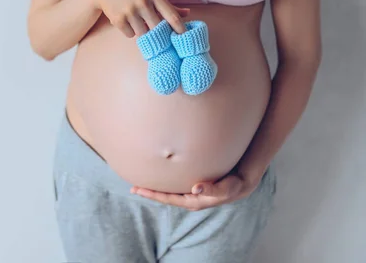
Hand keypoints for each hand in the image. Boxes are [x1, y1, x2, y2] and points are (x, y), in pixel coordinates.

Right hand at [84, 0, 189, 36]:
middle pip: (158, 29)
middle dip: (157, 32)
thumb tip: (188, 13)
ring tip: (134, 19)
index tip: (185, 39)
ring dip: (140, 31)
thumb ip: (169, 5)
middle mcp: (143, 2)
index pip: (172, 16)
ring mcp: (130, 11)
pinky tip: (124, 20)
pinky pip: (129, 35)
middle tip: (153, 30)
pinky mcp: (118, 19)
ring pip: (142, 33)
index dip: (181, 29)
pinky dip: (128, 31)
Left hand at [130, 169, 262, 210]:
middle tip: (133, 186)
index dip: (153, 194)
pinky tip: (160, 175)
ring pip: (169, 191)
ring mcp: (191, 193)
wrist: (242, 182)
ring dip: (156, 187)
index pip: (168, 199)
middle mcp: (189, 198)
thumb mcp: (225, 188)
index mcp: (193, 201)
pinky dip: (165, 181)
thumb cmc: (233, 184)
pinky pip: (175, 185)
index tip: (138, 189)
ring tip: (142, 181)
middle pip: (165, 196)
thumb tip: (196, 188)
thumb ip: (212, 188)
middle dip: (150, 192)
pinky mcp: (193, 186)